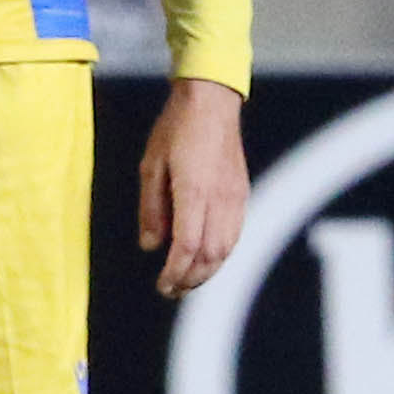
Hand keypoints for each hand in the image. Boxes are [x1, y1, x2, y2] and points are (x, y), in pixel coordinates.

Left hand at [139, 78, 247, 299]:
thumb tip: (151, 246)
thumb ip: (151, 209)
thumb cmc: (175, 130)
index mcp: (194, 191)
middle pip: (210, 254)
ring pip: (227, 248)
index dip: (174, 272)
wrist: (211, 103)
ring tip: (186, 281)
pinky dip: (220, 254)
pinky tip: (205, 258)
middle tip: (171, 291)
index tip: (161, 286)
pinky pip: (235, 233)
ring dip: (207, 271)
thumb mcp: (150, 166)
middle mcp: (220, 199)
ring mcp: (236, 197)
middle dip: (191, 278)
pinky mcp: (242, 193)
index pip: (187, 246)